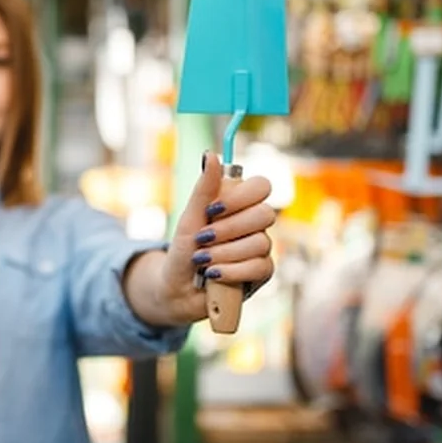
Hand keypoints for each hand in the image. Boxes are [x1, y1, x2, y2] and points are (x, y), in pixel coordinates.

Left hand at [154, 151, 276, 324]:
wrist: (177, 289)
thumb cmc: (183, 250)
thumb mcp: (189, 218)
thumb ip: (204, 189)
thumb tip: (210, 154)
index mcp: (239, 205)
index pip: (261, 186)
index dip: (241, 197)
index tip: (212, 209)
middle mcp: (254, 224)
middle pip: (265, 214)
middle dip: (228, 229)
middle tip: (203, 239)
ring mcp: (261, 248)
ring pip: (260, 242)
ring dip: (223, 253)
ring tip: (202, 260)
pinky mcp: (262, 273)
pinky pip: (260, 266)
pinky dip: (231, 270)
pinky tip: (213, 274)